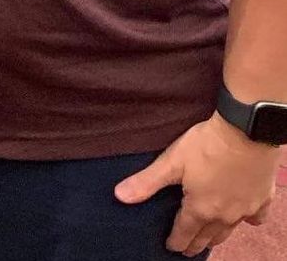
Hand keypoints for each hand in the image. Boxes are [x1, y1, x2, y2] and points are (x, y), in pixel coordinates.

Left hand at [114, 114, 279, 254]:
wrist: (245, 132)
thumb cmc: (206, 146)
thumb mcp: (171, 162)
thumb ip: (147, 182)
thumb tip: (119, 196)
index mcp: (200, 209)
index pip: (185, 233)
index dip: (175, 242)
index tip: (170, 247)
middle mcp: (224, 216)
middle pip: (208, 237)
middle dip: (195, 243)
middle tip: (187, 248)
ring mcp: (245, 210)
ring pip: (229, 231)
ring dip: (217, 236)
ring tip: (209, 239)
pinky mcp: (262, 199)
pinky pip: (254, 218)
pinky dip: (247, 220)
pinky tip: (242, 217)